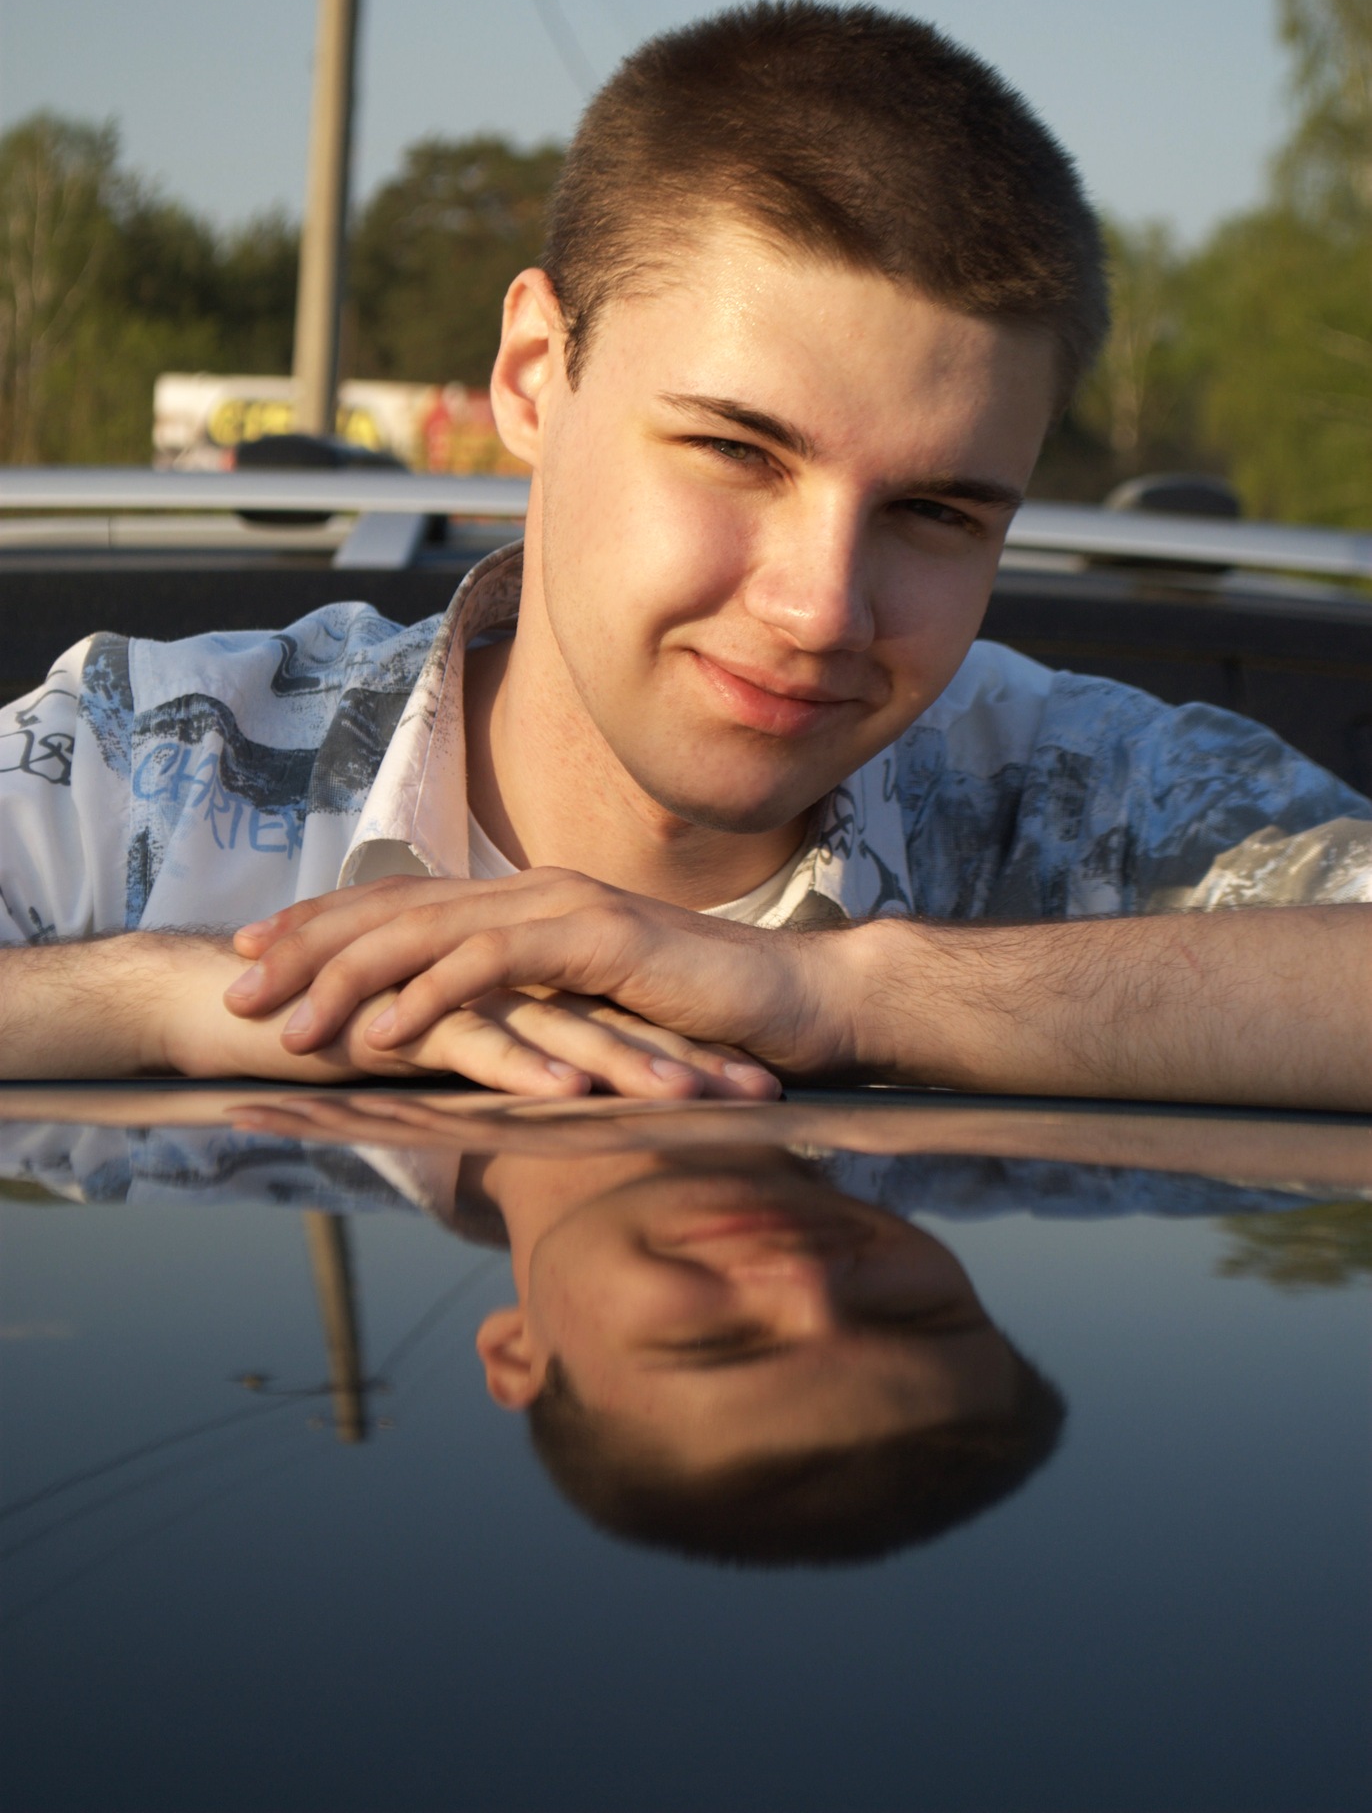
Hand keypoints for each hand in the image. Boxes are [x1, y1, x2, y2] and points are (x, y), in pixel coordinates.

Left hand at [225, 870, 852, 1082]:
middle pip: (397, 908)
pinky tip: (382, 1031)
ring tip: (286, 1020)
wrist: (797, 1002)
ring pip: (431, 932)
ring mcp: (567, 909)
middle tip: (236, 983)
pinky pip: (496, 964)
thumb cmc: (698, 1016)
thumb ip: (529, 1007)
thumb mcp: (591, 1010)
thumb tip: (467, 1037)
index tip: (256, 955)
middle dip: (310, 945)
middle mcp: (535, 892)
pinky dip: (430, 994)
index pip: (406, 905)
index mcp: (527, 903)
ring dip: (348, 975)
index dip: (325, 927)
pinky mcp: (600, 942)